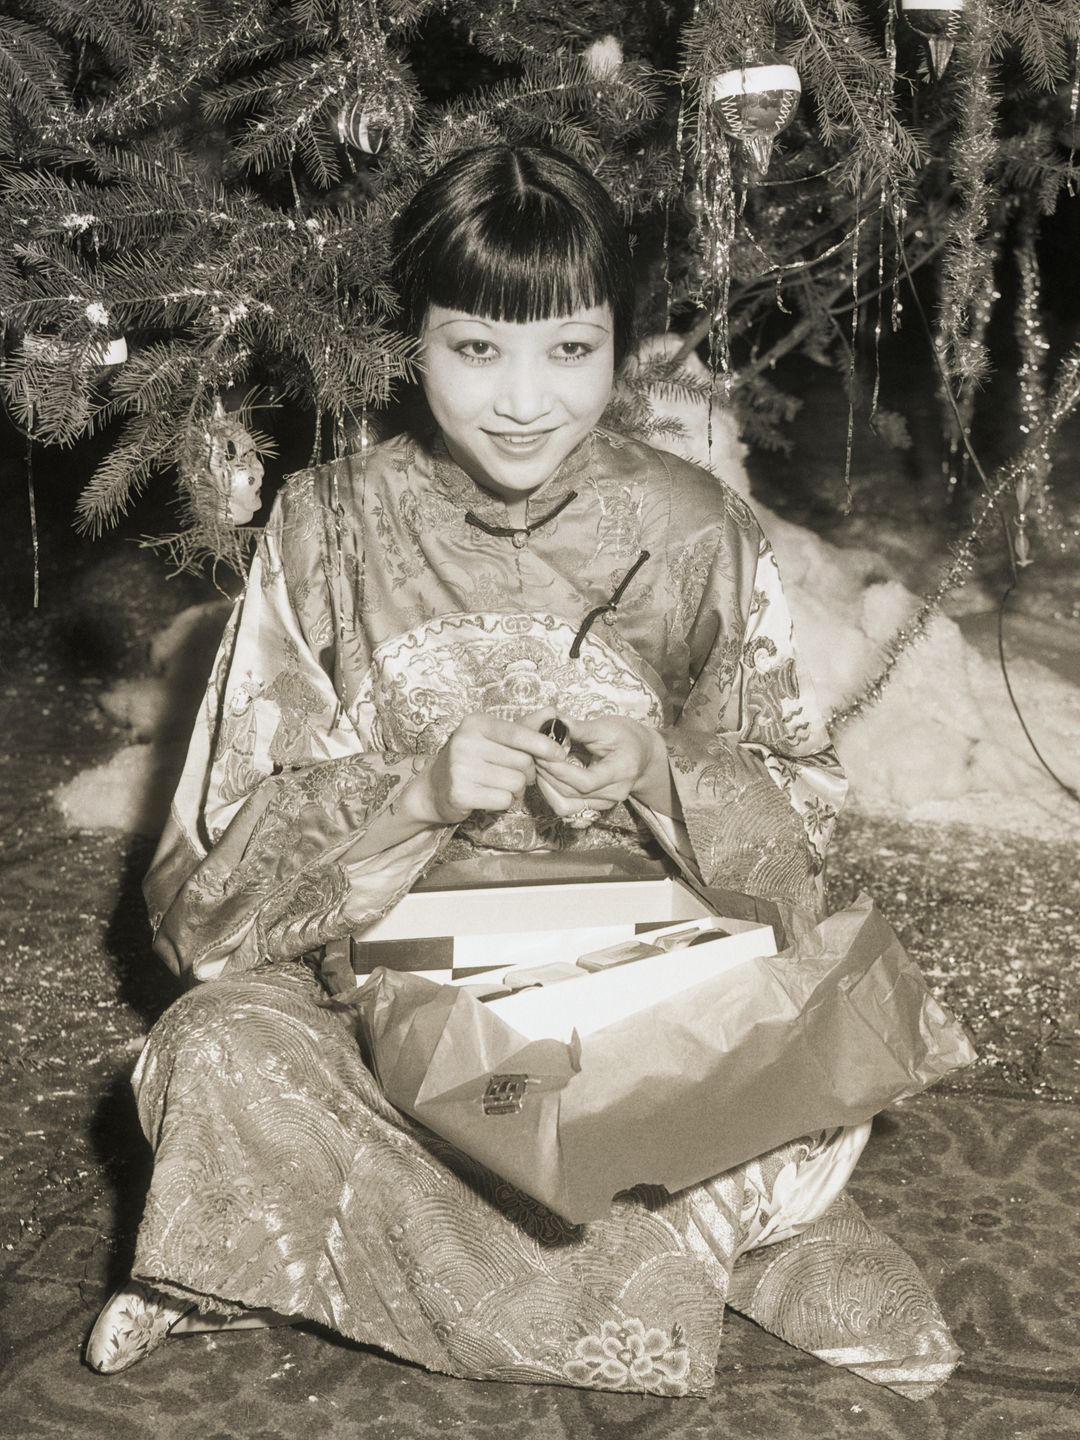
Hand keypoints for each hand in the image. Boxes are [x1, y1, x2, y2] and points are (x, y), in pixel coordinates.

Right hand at [406, 711, 567, 825]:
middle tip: (515, 774)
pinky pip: (503, 800)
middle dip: (527, 773)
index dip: (543, 745)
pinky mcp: (459, 793)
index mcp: (475, 723)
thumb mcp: (494, 738)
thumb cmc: (471, 760)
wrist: (433, 788)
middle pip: (522, 762)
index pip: (518, 733)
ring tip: (499, 785)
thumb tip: (553, 713)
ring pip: (516, 783)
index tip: (560, 754)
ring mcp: (460, 768)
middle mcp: (465, 742)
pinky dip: (504, 802)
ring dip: (516, 789)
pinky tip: (490, 796)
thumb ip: (524, 727)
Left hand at [534, 714, 670, 820]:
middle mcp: (614, 793)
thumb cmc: (627, 737)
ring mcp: (605, 804)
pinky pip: (567, 806)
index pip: (585, 781)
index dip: (560, 770)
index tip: (542, 753)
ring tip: (538, 765)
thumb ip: (580, 728)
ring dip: (546, 787)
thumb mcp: (607, 726)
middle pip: (571, 794)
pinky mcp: (595, 807)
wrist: (643, 755)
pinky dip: (552, 792)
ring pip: (565, 805)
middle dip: (547, 775)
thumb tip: (555, 722)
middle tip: (532, 755)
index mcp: (621, 772)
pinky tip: (546, 775)